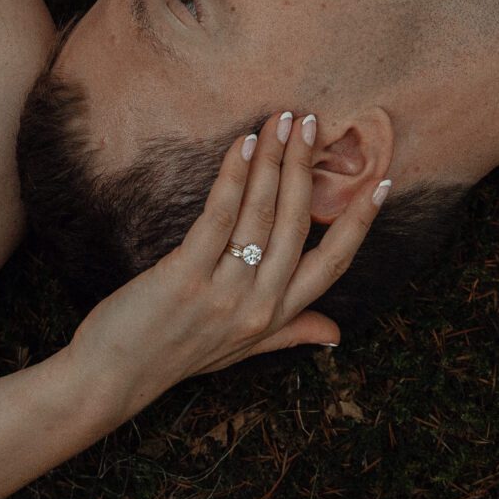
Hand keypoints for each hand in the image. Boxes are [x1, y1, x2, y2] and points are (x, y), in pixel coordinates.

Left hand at [66, 108, 383, 412]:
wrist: (115, 377)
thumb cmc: (176, 355)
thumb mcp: (242, 349)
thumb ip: (290, 332)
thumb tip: (336, 333)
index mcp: (276, 317)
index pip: (334, 264)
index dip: (360, 223)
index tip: (383, 184)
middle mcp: (258, 305)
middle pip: (297, 224)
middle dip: (307, 167)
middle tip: (312, 122)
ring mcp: (223, 291)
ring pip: (261, 214)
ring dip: (273, 160)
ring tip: (280, 121)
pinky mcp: (186, 277)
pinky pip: (218, 217)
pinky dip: (234, 177)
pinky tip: (243, 145)